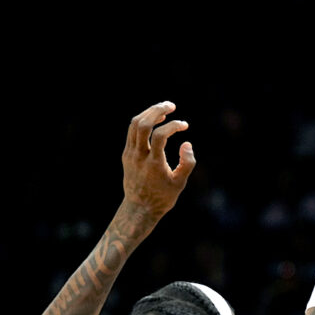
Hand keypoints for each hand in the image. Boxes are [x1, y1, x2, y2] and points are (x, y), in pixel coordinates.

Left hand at [121, 101, 194, 217]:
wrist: (139, 208)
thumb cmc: (163, 196)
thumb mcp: (180, 183)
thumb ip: (187, 163)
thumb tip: (187, 143)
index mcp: (153, 164)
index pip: (160, 135)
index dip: (173, 126)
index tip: (185, 126)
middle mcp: (139, 156)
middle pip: (142, 124)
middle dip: (156, 111)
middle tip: (171, 105)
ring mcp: (130, 154)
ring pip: (134, 125)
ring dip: (149, 113)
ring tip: (164, 109)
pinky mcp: (127, 154)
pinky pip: (132, 131)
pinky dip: (143, 121)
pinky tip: (155, 120)